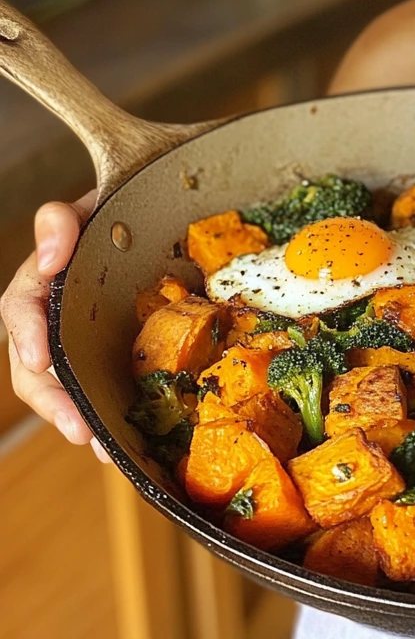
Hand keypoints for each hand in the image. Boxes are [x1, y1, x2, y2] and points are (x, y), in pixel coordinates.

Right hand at [0, 192, 109, 461]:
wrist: (152, 224)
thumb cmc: (116, 215)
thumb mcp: (88, 208)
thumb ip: (60, 222)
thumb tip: (48, 258)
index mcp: (42, 282)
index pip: (21, 308)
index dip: (28, 333)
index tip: (40, 358)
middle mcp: (53, 318)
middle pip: (36, 367)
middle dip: (53, 401)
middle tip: (78, 427)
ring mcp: (78, 342)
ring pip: (64, 387)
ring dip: (77, 419)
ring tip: (101, 448)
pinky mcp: (106, 357)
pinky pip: (98, 389)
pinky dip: (105, 418)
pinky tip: (119, 444)